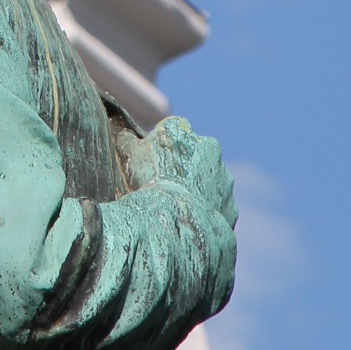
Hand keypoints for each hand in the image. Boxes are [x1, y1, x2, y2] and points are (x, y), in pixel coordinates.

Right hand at [116, 117, 237, 227]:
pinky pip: (216, 205)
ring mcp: (223, 175)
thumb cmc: (149, 181)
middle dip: (181, 164)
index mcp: (181, 129)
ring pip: (208, 178)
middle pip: (193, 152)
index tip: (150, 162)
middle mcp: (208, 146)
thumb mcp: (129, 154)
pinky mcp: (230, 202)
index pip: (170, 131)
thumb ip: (125, 139)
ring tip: (177, 206)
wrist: (179, 217)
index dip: (159, 146)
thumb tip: (120, 129)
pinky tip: (190, 221)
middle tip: (163, 183)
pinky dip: (206, 211)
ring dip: (196, 187)